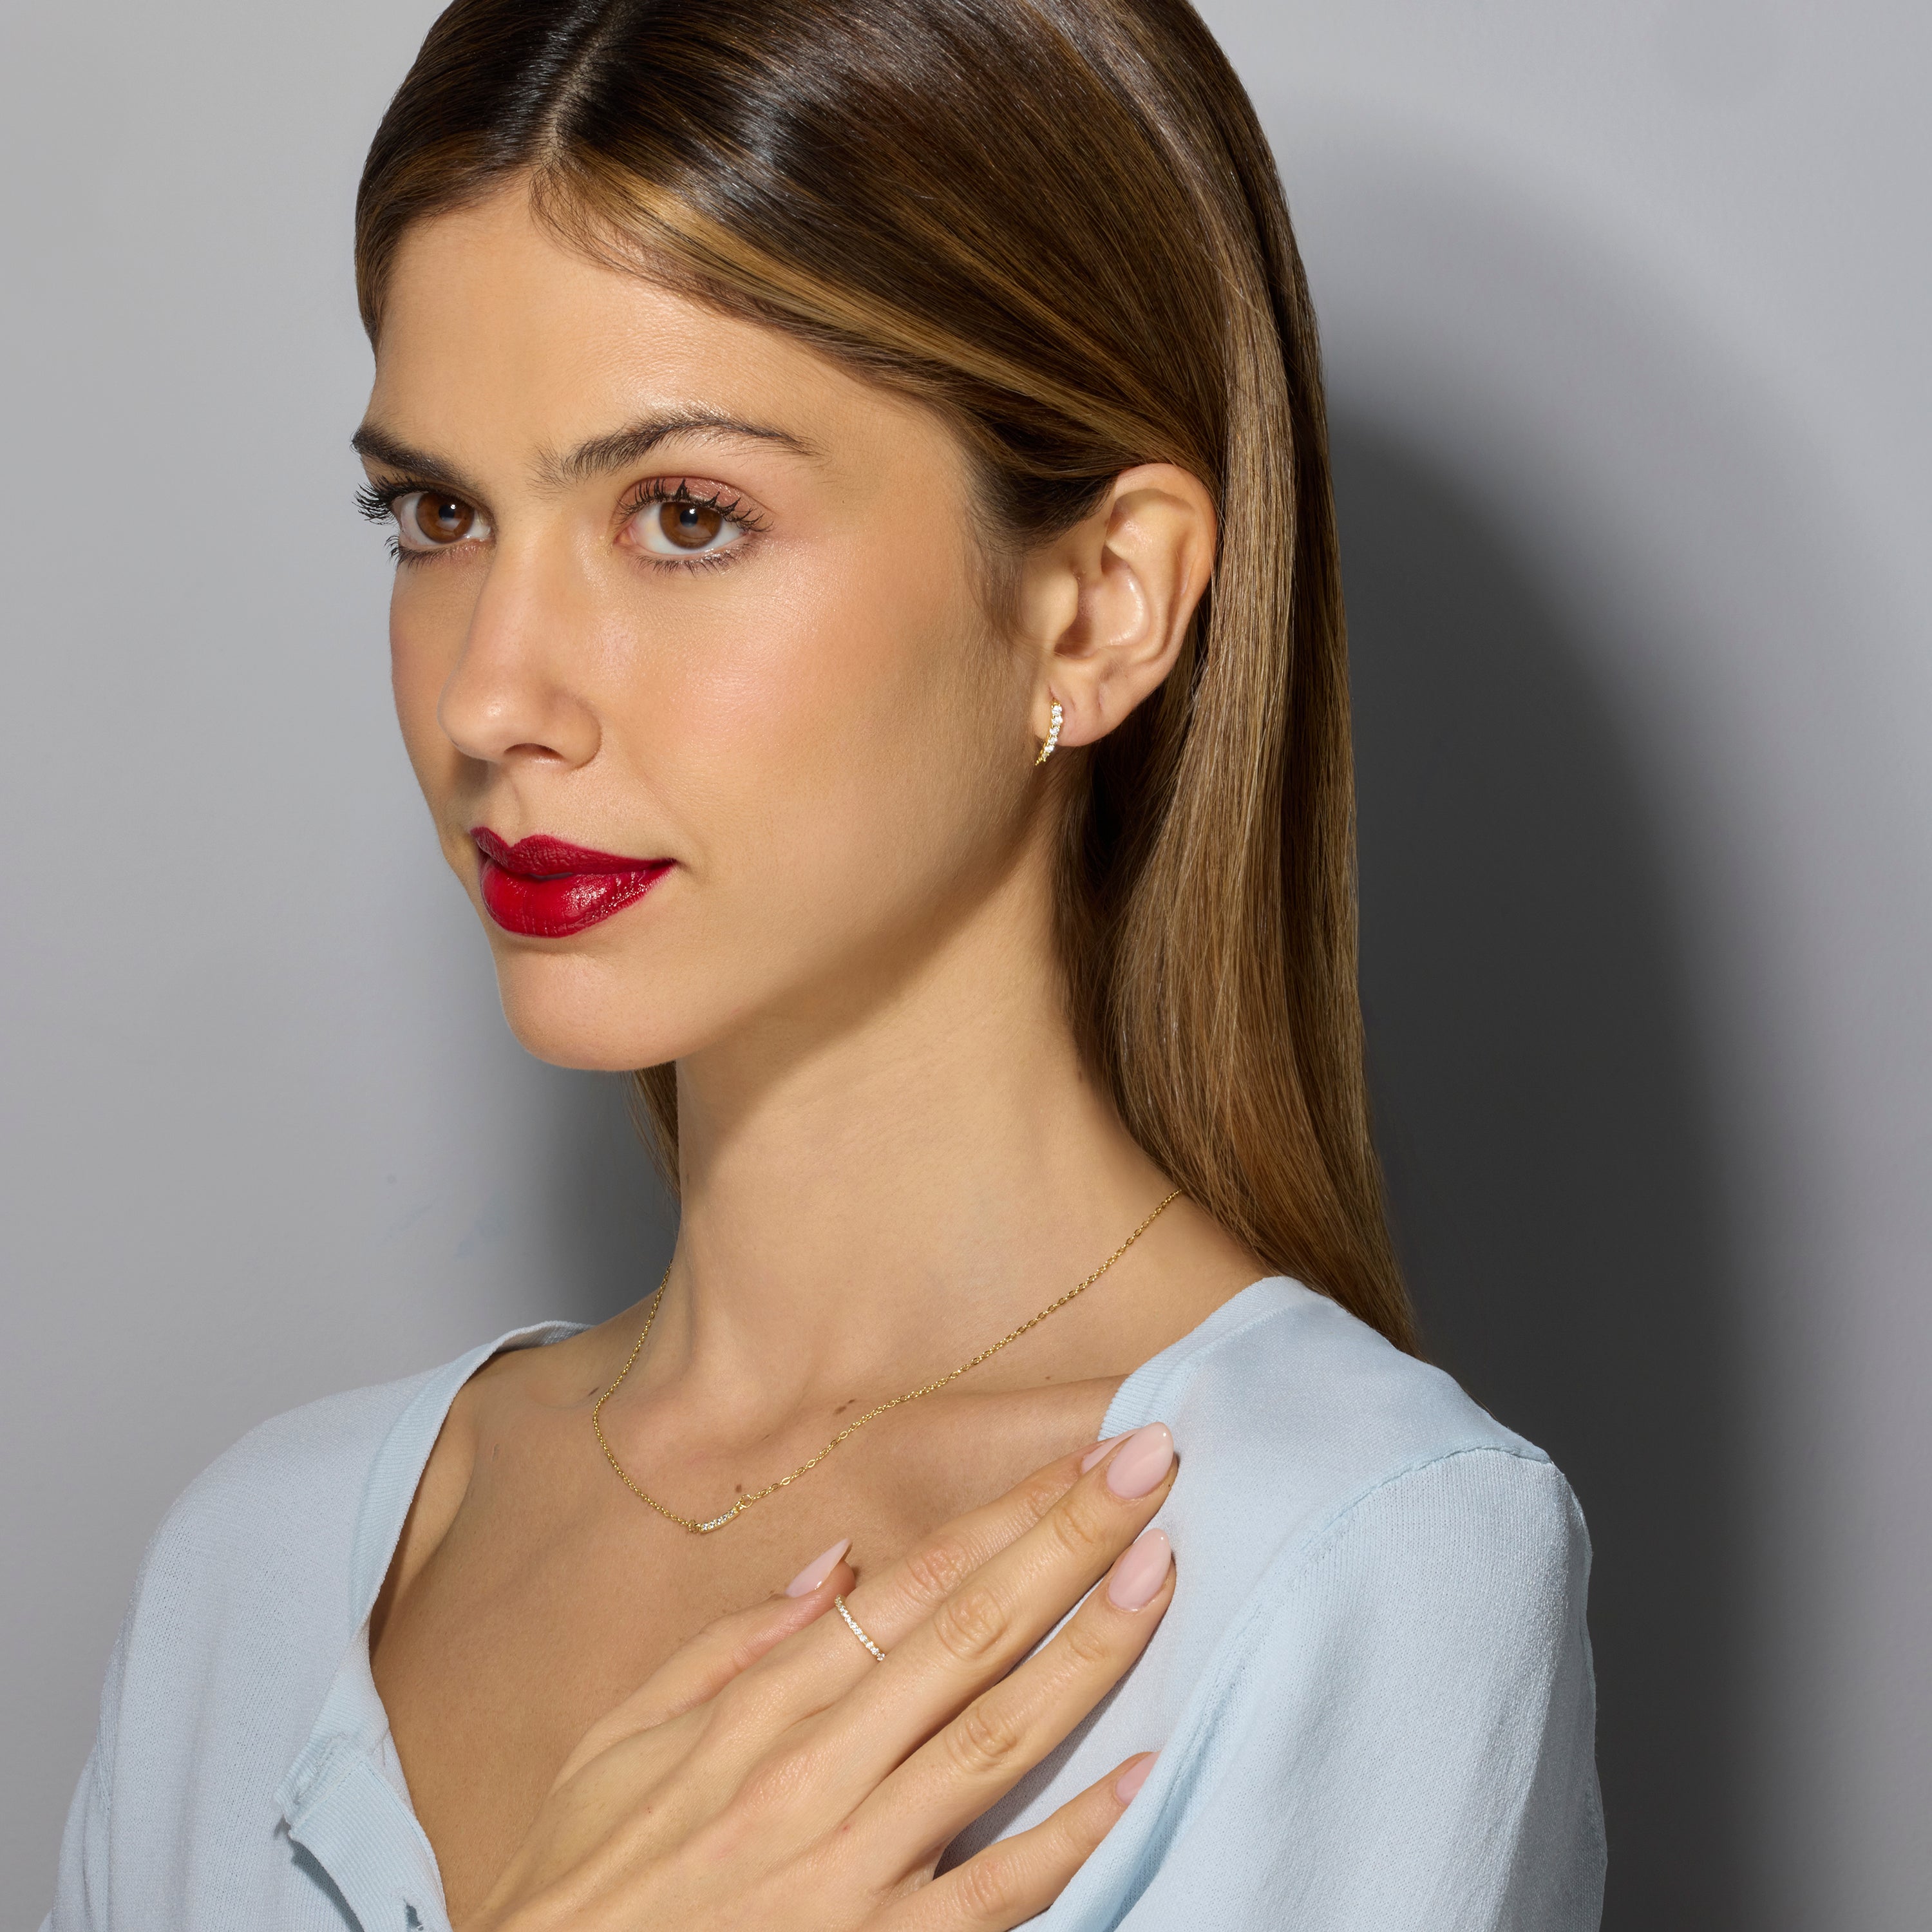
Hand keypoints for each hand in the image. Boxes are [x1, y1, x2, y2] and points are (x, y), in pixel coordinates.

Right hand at [465, 1422, 1178, 1931]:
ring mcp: (854, 1868)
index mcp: (760, 1708)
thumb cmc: (579, 1880)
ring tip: (1160, 1573)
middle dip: (1066, 1541)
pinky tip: (1141, 1774)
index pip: (913, 1582)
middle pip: (968, 1632)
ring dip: (1088, 1650)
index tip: (1084, 1453)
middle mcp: (817, 1772)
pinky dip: (1072, 1833)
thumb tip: (830, 1561)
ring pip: (997, 1740)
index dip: (1008, 1513)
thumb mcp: (621, 1738)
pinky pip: (997, 1892)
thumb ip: (730, 1645)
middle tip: (1150, 1465)